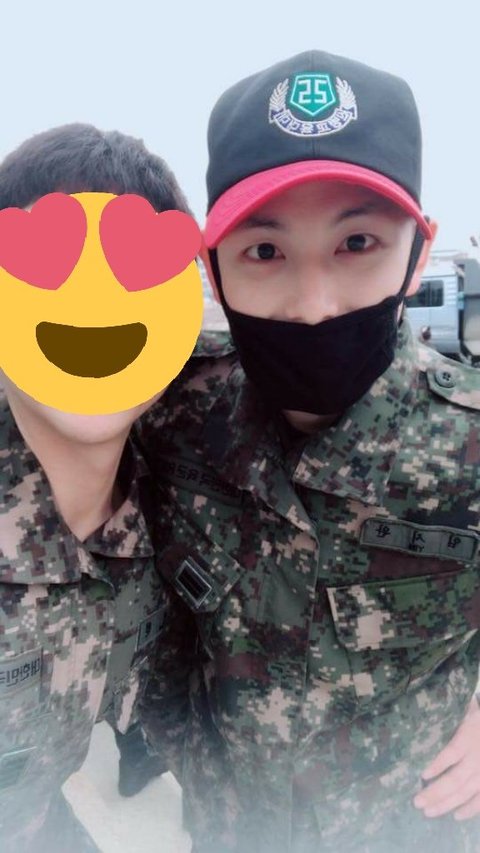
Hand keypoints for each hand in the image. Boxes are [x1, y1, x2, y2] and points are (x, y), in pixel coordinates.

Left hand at [413, 696, 479, 819]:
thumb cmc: (477, 719)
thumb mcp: (466, 712)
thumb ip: (448, 717)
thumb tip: (421, 714)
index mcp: (469, 738)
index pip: (452, 753)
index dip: (439, 765)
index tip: (423, 775)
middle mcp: (477, 758)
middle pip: (456, 779)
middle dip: (436, 792)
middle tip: (417, 802)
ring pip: (466, 791)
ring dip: (447, 803)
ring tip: (428, 811)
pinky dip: (471, 809)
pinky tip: (456, 816)